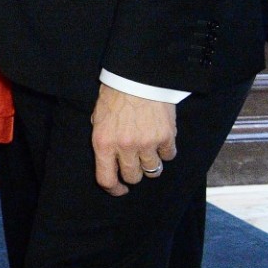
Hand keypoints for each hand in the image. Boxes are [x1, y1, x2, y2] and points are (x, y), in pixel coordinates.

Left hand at [91, 82, 178, 196]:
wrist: (136, 78)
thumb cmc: (114, 96)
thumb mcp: (98, 119)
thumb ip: (104, 140)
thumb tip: (110, 160)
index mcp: (103, 143)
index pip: (106, 178)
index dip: (113, 189)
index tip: (119, 189)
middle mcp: (125, 147)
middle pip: (133, 177)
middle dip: (133, 174)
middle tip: (134, 165)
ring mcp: (147, 143)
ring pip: (152, 170)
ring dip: (150, 165)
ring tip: (148, 152)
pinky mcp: (166, 137)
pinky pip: (168, 156)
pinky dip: (165, 152)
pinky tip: (160, 141)